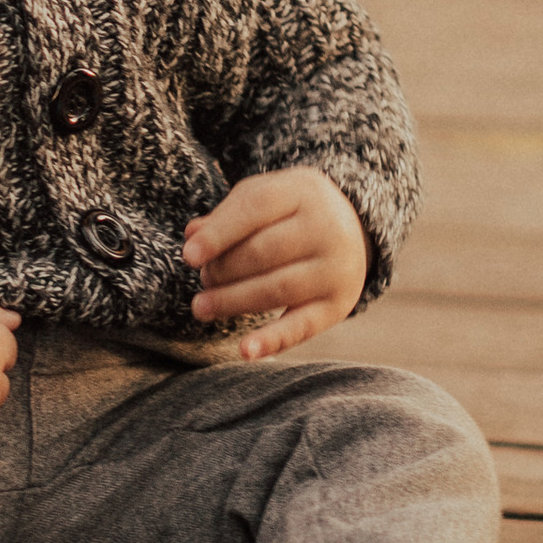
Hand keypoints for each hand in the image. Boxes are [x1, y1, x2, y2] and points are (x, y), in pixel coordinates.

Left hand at [183, 167, 368, 361]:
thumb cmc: (292, 211)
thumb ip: (227, 215)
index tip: (188, 256)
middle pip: (263, 252)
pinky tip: (244, 350)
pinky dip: (273, 340)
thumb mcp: (264, 198)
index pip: (256, 208)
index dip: (219, 233)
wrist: (354, 227)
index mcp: (303, 192)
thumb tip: (192, 235)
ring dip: (233, 301)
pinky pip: (303, 326)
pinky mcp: (338, 304)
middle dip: (223, 270)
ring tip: (202, 307)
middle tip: (204, 278)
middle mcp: (326, 228)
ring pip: (277, 289)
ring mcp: (335, 269)